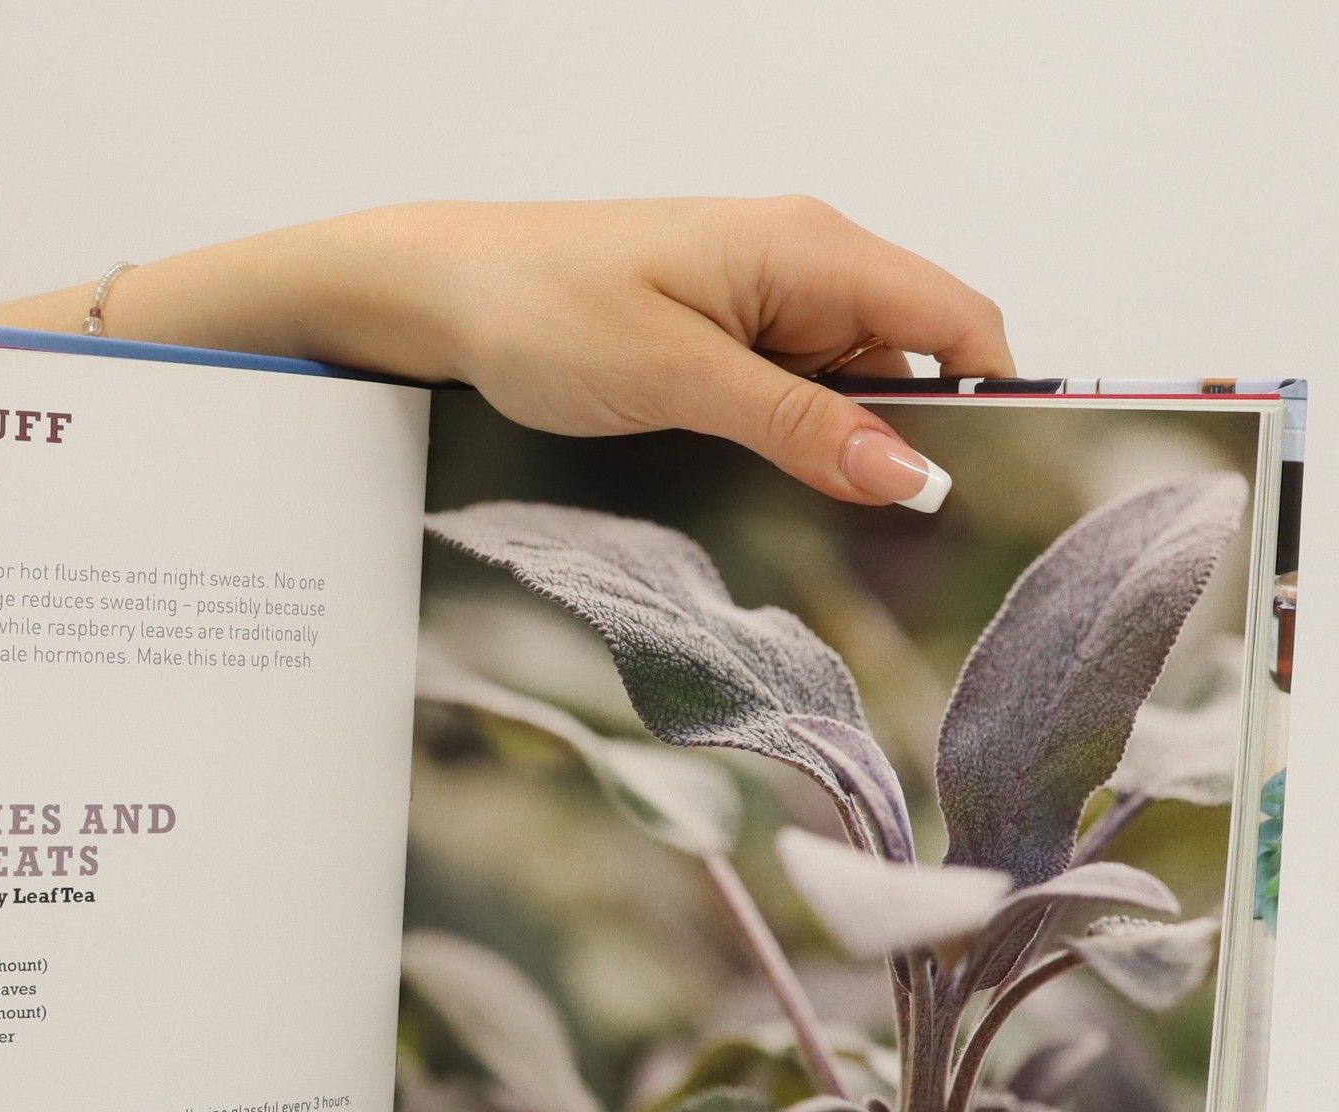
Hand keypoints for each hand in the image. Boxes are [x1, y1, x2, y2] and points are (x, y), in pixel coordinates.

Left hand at [327, 197, 1012, 509]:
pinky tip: (772, 486)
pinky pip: (794, 391)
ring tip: (822, 520)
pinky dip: (797, 439)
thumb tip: (909, 473)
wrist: (444, 293)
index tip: (987, 492)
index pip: (955, 320)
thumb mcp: (679, 378)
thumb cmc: (544, 307)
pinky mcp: (724, 336)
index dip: (991, 402)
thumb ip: (797, 424)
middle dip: (914, 442)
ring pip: (852, 384)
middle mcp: (801, 266)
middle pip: (913, 358)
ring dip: (846, 447)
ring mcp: (762, 301)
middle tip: (895, 538)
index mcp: (809, 249)